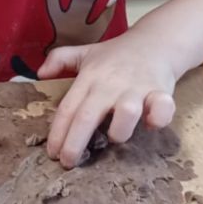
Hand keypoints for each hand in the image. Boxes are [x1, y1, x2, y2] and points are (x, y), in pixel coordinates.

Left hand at [38, 33, 176, 169]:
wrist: (156, 40)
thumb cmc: (117, 54)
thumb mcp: (86, 52)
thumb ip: (60, 59)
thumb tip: (40, 74)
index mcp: (90, 77)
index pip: (68, 108)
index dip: (57, 133)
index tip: (52, 153)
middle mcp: (110, 84)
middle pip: (88, 116)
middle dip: (74, 144)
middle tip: (68, 163)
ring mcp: (136, 88)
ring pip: (126, 113)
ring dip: (118, 132)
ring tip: (113, 138)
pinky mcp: (161, 91)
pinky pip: (162, 109)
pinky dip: (158, 119)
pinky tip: (150, 125)